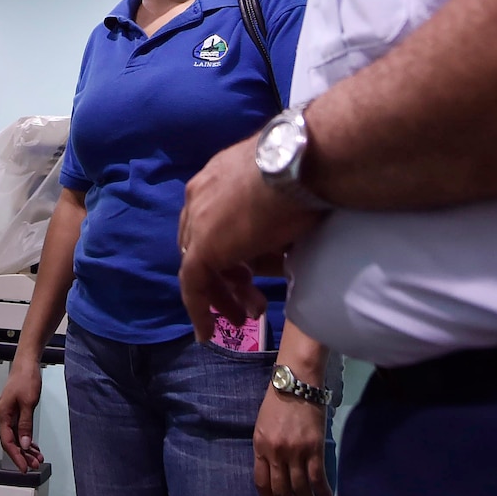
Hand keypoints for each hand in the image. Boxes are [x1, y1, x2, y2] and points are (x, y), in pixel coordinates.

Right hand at [0, 365, 43, 470]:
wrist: (26, 363)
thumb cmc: (26, 379)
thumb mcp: (28, 403)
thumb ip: (25, 425)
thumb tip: (24, 444)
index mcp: (3, 414)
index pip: (7, 442)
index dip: (16, 456)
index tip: (24, 468)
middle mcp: (4, 415)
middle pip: (12, 441)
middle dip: (23, 455)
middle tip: (34, 465)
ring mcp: (10, 413)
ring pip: (17, 436)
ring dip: (26, 448)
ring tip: (37, 458)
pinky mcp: (16, 410)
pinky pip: (20, 429)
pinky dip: (27, 438)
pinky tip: (33, 446)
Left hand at [178, 137, 324, 340]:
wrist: (297, 165)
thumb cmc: (303, 174)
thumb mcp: (282, 199)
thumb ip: (271, 223)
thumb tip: (279, 249)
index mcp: (216, 179)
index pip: (213, 222)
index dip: (228, 250)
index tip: (247, 273)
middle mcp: (199, 198)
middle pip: (204, 246)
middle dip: (226, 278)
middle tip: (248, 300)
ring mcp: (198, 223)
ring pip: (200, 268)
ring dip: (221, 297)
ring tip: (243, 319)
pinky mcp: (202, 248)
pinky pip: (193, 285)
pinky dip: (200, 309)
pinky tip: (209, 331)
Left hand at [254, 385, 331, 495]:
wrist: (296, 382)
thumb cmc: (278, 403)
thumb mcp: (263, 427)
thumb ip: (267, 451)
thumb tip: (276, 475)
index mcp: (260, 447)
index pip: (262, 484)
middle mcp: (276, 453)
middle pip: (282, 490)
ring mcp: (295, 451)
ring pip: (300, 488)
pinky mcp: (314, 447)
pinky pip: (318, 477)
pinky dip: (323, 493)